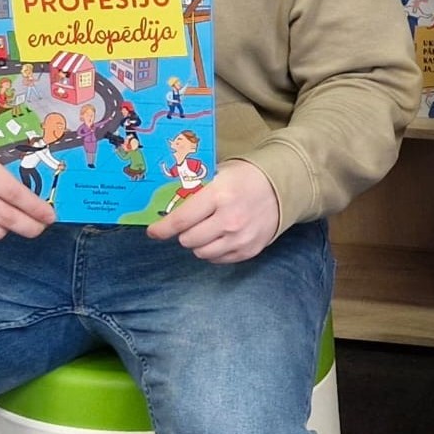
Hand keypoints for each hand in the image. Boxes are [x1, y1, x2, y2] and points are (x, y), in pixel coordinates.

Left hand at [149, 160, 279, 262]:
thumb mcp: (219, 174)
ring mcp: (240, 238)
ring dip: (198, 243)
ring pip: (201, 253)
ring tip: (205, 230)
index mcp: (219, 196)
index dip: (162, 228)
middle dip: (183, 233)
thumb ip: (195, 189)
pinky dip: (213, 250)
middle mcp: (229, 220)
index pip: (181, 220)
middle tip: (188, 224)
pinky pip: (218, 259)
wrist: (280, 188)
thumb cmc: (244, 178)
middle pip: (188, 240)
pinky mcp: (248, 250)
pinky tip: (219, 237)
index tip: (153, 231)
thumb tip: (166, 204)